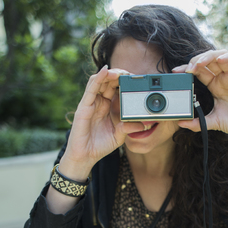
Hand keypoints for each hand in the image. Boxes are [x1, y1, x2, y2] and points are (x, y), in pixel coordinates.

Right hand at [59, 65, 143, 179]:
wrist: (85, 157)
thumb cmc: (99, 146)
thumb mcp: (119, 135)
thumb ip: (129, 127)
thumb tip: (144, 124)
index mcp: (107, 107)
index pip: (115, 89)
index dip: (124, 82)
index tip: (135, 80)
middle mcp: (99, 102)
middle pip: (108, 82)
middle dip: (119, 75)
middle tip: (130, 73)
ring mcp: (91, 103)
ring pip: (99, 81)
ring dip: (110, 74)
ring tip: (121, 71)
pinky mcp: (84, 106)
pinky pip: (91, 88)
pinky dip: (98, 78)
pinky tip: (105, 71)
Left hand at [173, 50, 227, 146]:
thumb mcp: (212, 122)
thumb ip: (197, 123)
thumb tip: (181, 123)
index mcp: (215, 85)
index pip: (199, 71)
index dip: (188, 68)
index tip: (176, 72)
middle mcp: (224, 78)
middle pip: (208, 60)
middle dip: (196, 61)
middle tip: (187, 69)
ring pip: (221, 56)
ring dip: (209, 56)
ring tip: (199, 63)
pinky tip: (220, 60)